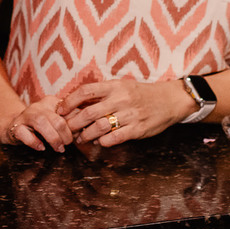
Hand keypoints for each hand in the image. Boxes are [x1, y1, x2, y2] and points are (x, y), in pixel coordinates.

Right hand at [2, 95, 72, 152]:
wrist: (15, 125)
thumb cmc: (40, 125)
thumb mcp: (55, 120)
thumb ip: (69, 122)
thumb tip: (85, 128)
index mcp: (51, 102)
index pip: (68, 112)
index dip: (75, 126)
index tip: (77, 136)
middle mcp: (38, 106)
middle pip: (57, 120)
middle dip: (65, 135)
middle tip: (67, 144)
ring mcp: (26, 115)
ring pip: (41, 123)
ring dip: (53, 139)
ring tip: (58, 148)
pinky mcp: (16, 126)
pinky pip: (23, 133)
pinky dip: (34, 142)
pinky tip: (41, 147)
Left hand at [58, 79, 182, 146]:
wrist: (169, 100)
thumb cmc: (141, 94)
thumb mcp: (122, 87)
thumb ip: (103, 94)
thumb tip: (76, 102)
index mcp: (115, 86)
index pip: (86, 91)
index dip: (70, 100)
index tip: (60, 109)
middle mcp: (121, 99)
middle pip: (89, 112)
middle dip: (74, 123)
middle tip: (66, 129)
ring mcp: (130, 114)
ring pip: (100, 127)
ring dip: (86, 135)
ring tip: (80, 138)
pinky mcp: (138, 129)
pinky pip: (115, 138)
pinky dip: (104, 142)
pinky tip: (100, 142)